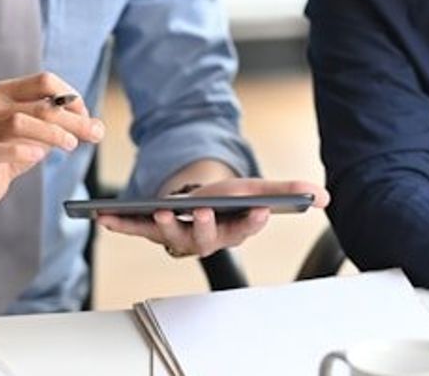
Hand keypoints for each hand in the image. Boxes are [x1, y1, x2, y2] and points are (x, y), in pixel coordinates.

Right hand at [0, 72, 104, 205]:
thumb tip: (98, 128)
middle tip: (94, 134)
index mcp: (6, 91)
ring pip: (21, 122)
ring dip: (53, 134)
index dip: (71, 97)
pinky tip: (39, 156)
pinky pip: (2, 149)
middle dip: (74, 120)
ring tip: (71, 145)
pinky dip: (24, 151)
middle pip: (40, 105)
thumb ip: (63, 127)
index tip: (85, 117)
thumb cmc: (7, 150)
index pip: (45, 81)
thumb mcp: (38, 134)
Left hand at [96, 179, 330, 257]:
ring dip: (162, 226)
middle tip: (200, 212)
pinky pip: (137, 229)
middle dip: (202, 227)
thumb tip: (324, 198)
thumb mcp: (259, 189)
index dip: (253, 222)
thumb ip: (289, 193)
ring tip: (158, 210)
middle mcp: (205, 238)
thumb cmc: (229, 199)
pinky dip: (120, 224)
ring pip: (171, 237)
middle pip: (205, 239)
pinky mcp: (153, 228)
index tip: (261, 211)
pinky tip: (104, 215)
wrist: (200, 201)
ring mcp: (178, 235)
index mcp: (233, 229)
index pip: (247, 228)